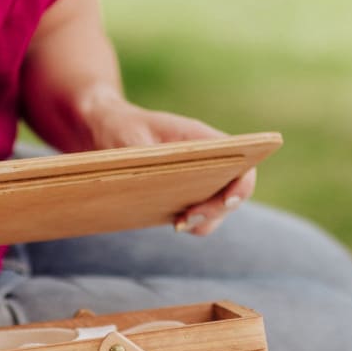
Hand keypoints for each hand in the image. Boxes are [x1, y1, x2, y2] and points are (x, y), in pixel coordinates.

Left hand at [81, 91, 255, 235]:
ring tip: (176, 224)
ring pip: (217, 210)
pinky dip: (190, 223)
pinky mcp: (187, 194)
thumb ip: (150, 159)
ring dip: (202, 221)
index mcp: (205, 140)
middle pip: (232, 195)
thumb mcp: (131, 137)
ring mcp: (201, 179)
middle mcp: (211, 161)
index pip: (243, 165)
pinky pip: (199, 215)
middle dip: (214, 212)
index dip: (242, 187)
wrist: (108, 129)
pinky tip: (170, 222)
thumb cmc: (123, 126)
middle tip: (183, 221)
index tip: (225, 201)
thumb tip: (164, 185)